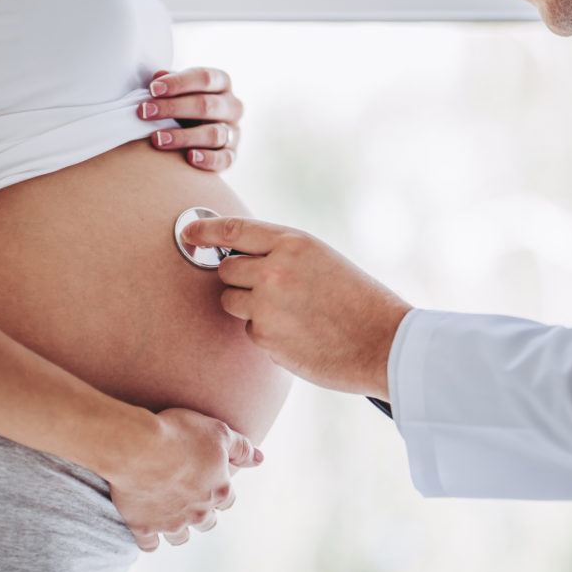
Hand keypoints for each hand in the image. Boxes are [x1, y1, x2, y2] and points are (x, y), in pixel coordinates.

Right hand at [106, 407, 260, 551]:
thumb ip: (241, 448)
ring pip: (180, 537)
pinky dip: (149, 538)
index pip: (227, 500)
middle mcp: (198, 512)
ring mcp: (171, 523)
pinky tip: (146, 527)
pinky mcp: (144, 527)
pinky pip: (150, 545)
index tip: (207, 480)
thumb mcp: (218, 432)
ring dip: (178, 528)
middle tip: (189, 497)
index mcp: (219, 491)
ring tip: (169, 515)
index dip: (219, 490)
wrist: (138, 447)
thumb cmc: (179, 434)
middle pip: (207, 522)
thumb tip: (260, 459)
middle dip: (201, 512)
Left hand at [138, 67, 242, 171]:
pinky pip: (224, 159)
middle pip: (207, 105)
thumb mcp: (178, 90)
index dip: (178, 83)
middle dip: (173, 108)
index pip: (204, 78)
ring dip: (183, 137)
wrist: (198, 135)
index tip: (152, 89)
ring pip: (213, 134)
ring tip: (157, 139)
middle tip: (145, 112)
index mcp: (221, 83)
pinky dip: (208, 159)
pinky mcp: (231, 155)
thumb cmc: (184, 105)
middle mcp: (232, 106)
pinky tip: (189, 158)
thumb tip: (158, 77)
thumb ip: (169, 83)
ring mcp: (233, 132)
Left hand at [180, 217, 411, 398]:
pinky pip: (249, 331)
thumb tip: (238, 257)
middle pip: (226, 270)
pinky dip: (266, 334)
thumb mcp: (321, 259)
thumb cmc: (356, 299)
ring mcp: (267, 305)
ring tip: (291, 314)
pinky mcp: (265, 338)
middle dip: (238, 279)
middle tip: (269, 290)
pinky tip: (298, 335)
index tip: (188, 232)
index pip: (235, 230)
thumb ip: (281, 254)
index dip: (205, 230)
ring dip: (249, 308)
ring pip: (231, 302)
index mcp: (292, 243)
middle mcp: (274, 270)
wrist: (383, 342)